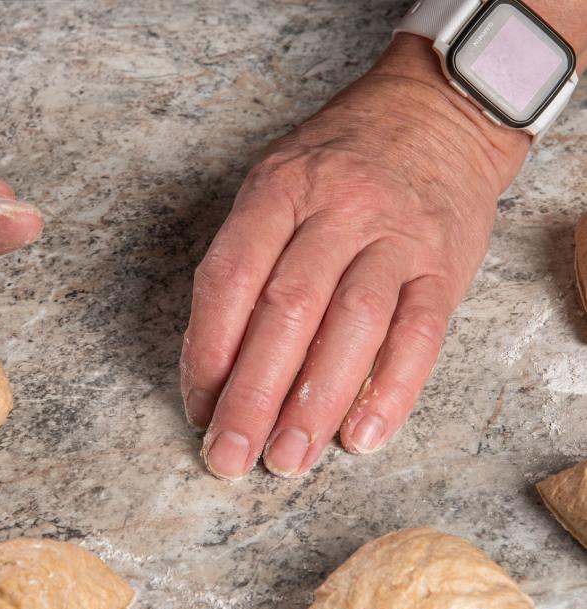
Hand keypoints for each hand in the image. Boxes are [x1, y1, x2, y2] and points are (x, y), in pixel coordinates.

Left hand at [180, 36, 530, 478]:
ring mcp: (395, 237)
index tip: (196, 410)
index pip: (229, 280)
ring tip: (288, 459)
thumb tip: (216, 365)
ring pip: (351, 327)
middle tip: (230, 458)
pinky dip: (390, 390)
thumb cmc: (337, 165)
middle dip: (251, 396)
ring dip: (314, 404)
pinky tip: (360, 437)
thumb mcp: (275, 186)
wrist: (434, 115)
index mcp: (277, 191)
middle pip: (286, 312)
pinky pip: (419, 334)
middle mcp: (336, 210)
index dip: (206, 353)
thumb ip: (244, 262)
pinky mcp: (444, 265)